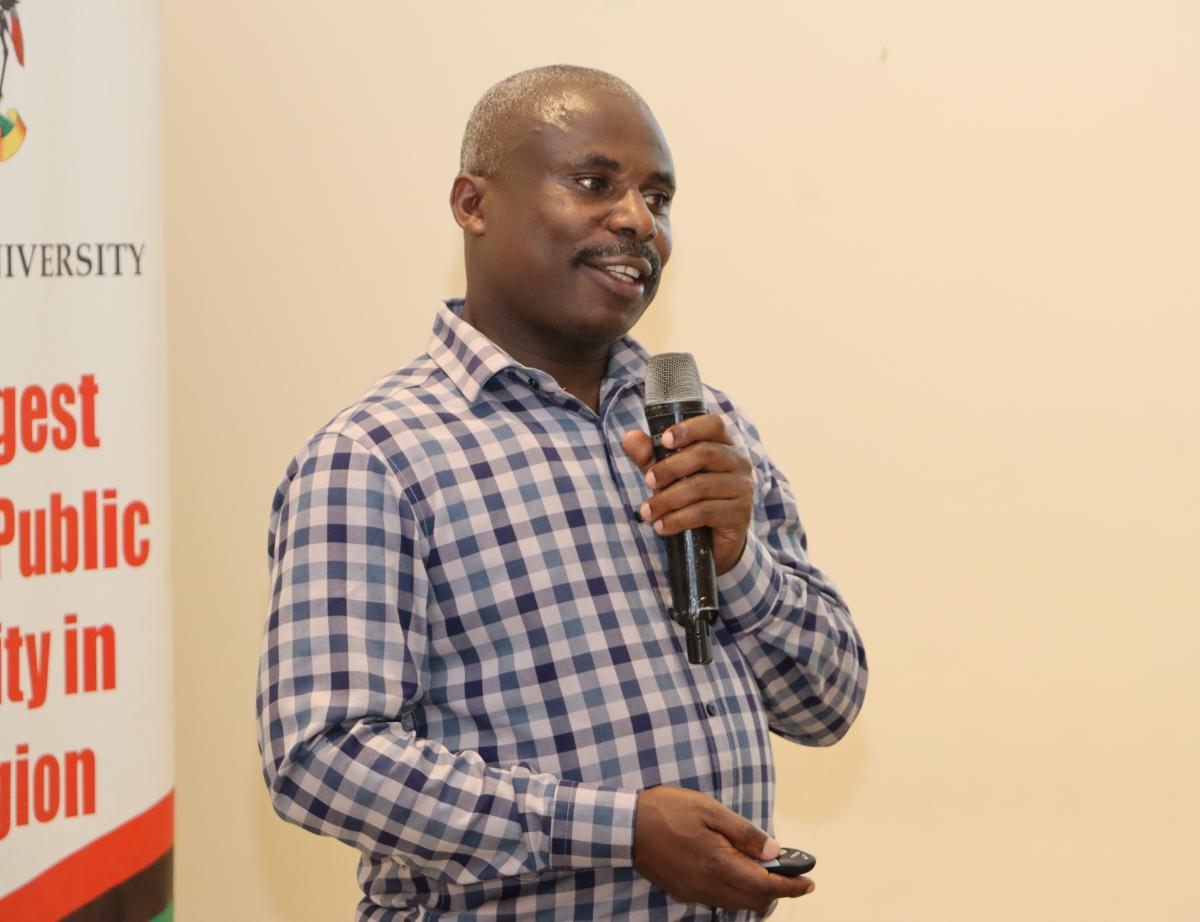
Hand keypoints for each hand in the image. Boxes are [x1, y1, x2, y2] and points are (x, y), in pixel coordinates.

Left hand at [622, 415, 753, 574]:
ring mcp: (742, 488)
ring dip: (667, 500)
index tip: (665, 440)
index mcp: (723, 445)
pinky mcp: (739, 514)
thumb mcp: (668, 476)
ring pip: (700, 486)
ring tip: (647, 513)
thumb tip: (629, 437)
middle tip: (648, 482)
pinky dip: (678, 519)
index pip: (713, 424)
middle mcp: (738, 463)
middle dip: (669, 468)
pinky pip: (705, 512)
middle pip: (704, 453)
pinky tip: (662, 526)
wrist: (714, 542)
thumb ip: (650, 456)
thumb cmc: (691, 499)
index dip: (689, 429)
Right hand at [633, 786, 814, 910]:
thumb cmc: (668, 811)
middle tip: (791, 875)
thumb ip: (743, 833)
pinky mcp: (683, 893)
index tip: (808, 882)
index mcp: (718, 864)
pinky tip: (735, 872)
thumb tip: (774, 852)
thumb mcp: (709, 810)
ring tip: (765, 872)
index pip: (764, 885)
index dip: (790, 886)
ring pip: (736, 904)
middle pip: (754, 901)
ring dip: (756, 893)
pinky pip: (719, 899)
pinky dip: (736, 892)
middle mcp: (709, 886)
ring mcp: (694, 893)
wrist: (625, 826)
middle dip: (777, 891)